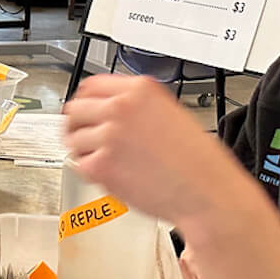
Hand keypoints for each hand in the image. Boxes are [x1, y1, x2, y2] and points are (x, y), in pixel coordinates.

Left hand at [61, 73, 250, 229]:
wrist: (207, 192)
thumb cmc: (197, 161)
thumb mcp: (170, 113)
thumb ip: (136, 105)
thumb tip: (107, 109)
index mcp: (140, 89)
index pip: (91, 86)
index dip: (85, 101)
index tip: (84, 111)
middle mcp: (121, 107)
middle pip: (75, 109)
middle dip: (78, 125)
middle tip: (87, 138)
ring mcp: (109, 136)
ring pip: (72, 138)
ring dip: (84, 149)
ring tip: (107, 160)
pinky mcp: (101, 165)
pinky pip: (79, 164)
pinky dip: (91, 172)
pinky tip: (113, 174)